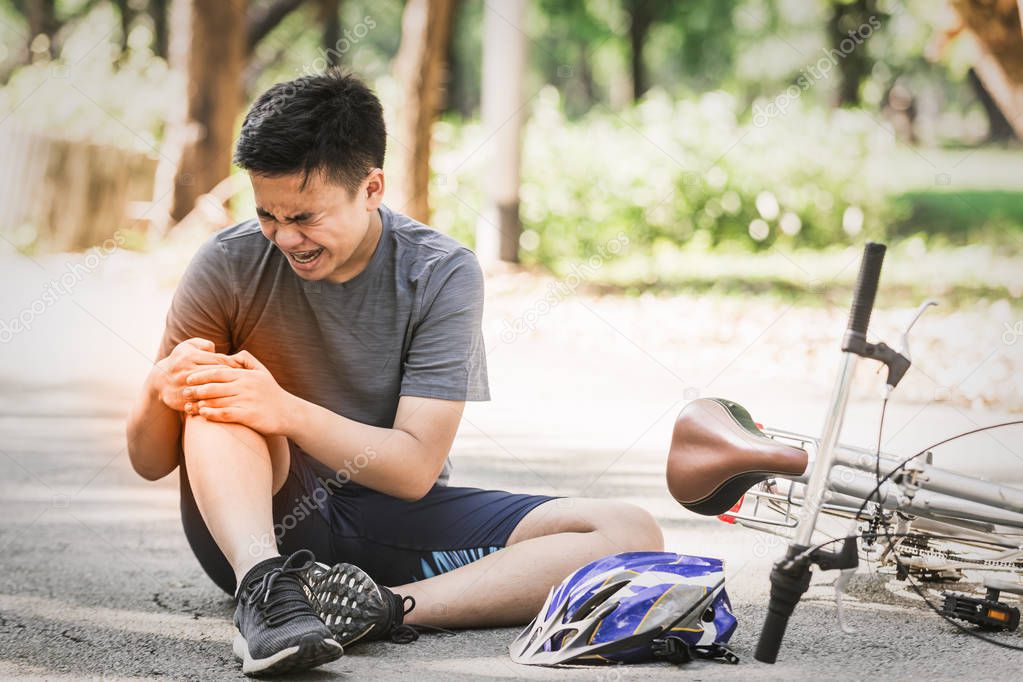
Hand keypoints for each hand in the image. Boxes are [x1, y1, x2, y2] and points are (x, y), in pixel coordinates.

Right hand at [152, 338, 239, 411]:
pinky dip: (212, 402)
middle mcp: (184, 371)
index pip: (219, 361)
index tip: (243, 369)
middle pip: (216, 376)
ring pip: (210, 390)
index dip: (233, 365)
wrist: (160, 381)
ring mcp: (182, 387)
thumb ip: (203, 344)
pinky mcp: (180, 400)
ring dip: (224, 391)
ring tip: (236, 391)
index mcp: (189, 357)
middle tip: (244, 381)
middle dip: (231, 378)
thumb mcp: (189, 346)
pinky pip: (201, 402)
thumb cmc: (181, 360)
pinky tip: (223, 402)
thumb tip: (215, 349)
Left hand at [183, 350, 297, 435]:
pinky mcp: (249, 415)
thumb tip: (230, 354)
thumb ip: (247, 360)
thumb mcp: (262, 372)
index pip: (219, 372)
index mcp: (246, 375)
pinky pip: (226, 414)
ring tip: (189, 406)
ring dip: (200, 403)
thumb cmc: (272, 393)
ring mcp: (247, 401)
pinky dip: (212, 414)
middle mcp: (246, 386)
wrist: (289, 413)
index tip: (188, 378)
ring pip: (217, 400)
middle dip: (196, 389)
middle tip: (184, 392)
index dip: (201, 375)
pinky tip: (203, 414)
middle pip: (214, 386)